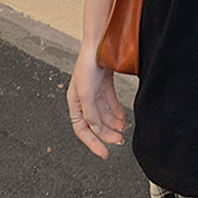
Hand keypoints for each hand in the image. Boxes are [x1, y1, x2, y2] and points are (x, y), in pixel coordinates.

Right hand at [67, 44, 126, 159]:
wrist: (99, 43)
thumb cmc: (87, 64)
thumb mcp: (86, 92)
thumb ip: (90, 112)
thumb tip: (95, 129)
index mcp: (74, 102)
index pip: (82, 129)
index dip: (92, 143)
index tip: (104, 153)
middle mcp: (83, 98)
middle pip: (95, 123)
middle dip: (106, 133)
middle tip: (119, 141)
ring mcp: (94, 91)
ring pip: (103, 114)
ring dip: (112, 123)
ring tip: (122, 130)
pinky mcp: (104, 83)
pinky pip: (110, 102)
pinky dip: (116, 111)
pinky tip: (122, 118)